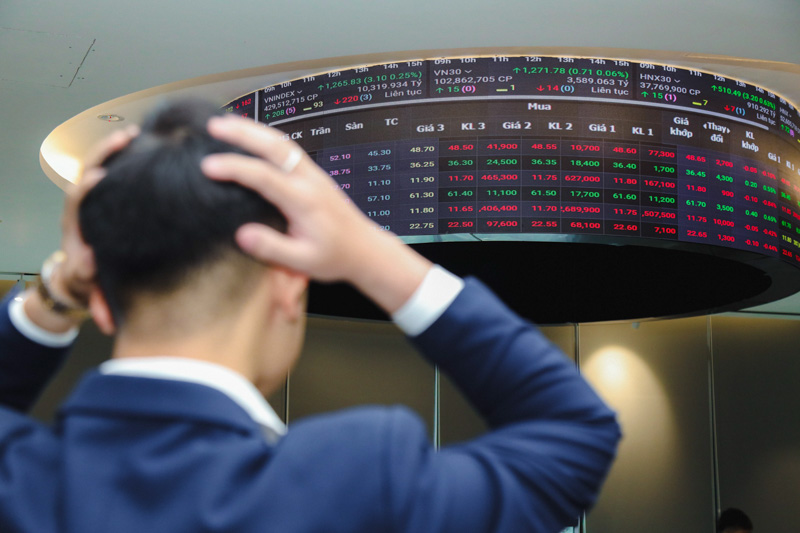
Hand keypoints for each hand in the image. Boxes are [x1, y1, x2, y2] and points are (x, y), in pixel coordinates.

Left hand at [23, 126, 136, 332]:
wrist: (81, 275)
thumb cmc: (86, 279)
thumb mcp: (86, 284)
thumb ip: (88, 279)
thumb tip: (91, 263)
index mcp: (75, 226)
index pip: (76, 200)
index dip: (86, 187)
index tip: (99, 177)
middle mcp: (81, 207)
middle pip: (85, 171)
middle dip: (102, 153)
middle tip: (123, 139)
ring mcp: (93, 198)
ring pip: (97, 166)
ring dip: (112, 148)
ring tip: (134, 133)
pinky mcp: (105, 196)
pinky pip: (111, 171)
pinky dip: (123, 156)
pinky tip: (142, 143)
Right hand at [202, 115, 430, 313]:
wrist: (365, 250)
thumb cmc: (335, 257)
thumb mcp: (303, 261)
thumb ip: (272, 248)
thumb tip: (242, 234)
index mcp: (304, 201)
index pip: (264, 177)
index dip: (235, 168)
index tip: (208, 166)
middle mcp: (309, 182)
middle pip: (274, 147)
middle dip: (242, 133)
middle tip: (213, 126)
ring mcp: (314, 175)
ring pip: (282, 143)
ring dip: (254, 130)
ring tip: (225, 123)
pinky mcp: (314, 175)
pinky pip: (288, 149)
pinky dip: (267, 138)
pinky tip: (252, 136)